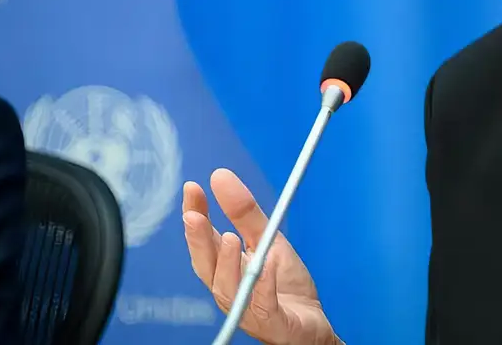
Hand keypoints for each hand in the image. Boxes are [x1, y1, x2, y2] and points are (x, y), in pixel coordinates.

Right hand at [184, 168, 338, 344]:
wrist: (309, 324)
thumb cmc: (284, 286)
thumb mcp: (267, 240)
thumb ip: (244, 213)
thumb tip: (220, 177)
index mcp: (226, 268)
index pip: (204, 241)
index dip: (195, 216)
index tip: (192, 188)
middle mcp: (229, 289)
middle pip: (207, 266)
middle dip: (198, 241)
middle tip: (193, 216)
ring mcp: (247, 309)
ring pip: (228, 289)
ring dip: (227, 263)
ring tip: (230, 238)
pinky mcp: (271, 322)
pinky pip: (264, 306)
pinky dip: (263, 285)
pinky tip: (266, 264)